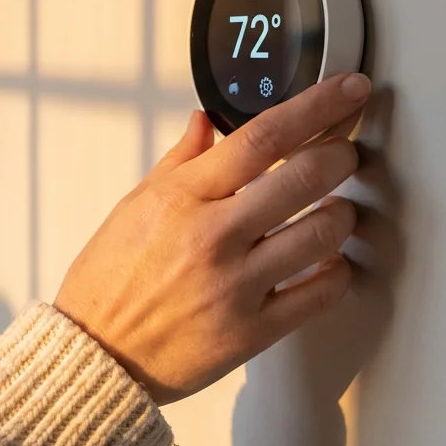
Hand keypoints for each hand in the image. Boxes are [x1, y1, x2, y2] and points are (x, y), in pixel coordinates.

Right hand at [53, 73, 369, 404]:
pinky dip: (337, 272)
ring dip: (344, 214)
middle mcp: (212, 237)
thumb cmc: (108, 282)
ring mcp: (234, 286)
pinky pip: (320, 295)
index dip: (318, 106)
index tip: (348, 91)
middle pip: (305, 177)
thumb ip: (179, 162)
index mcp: (182, 198)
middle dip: (342, 155)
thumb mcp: (134, 206)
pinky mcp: (251, 332)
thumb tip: (207, 123)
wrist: (96, 354)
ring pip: (323, 234)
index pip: (264, 136)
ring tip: (338, 211)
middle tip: (345, 154)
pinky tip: (330, 263)